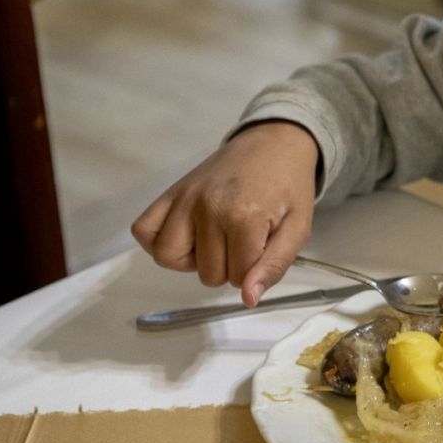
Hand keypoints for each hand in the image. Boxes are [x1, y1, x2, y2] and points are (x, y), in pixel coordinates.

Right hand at [131, 121, 318, 305]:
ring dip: (193, 260)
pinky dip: (158, 241)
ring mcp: (185, 198)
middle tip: (243, 239)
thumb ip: (275, 266)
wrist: (274, 143)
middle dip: (229, 266)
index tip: (264, 246)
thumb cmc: (289, 186)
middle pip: (207, 274)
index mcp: (244, 217)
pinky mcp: (170, 191)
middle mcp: (208, 207)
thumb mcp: (298, 228)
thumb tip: (248, 299)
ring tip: (214, 240)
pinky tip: (186, 235)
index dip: (255, 271)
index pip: (238, 278)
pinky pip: (144, 230)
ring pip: (168, 258)